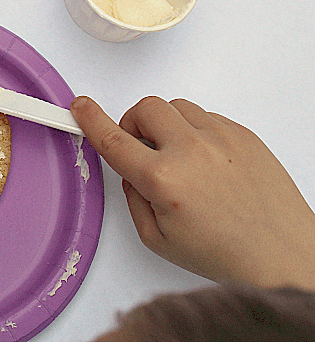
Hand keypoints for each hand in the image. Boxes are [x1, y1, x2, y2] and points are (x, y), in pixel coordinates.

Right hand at [71, 96, 314, 289]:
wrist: (281, 254)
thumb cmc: (226, 252)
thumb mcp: (158, 239)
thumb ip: (134, 198)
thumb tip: (131, 169)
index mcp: (164, 180)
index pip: (114, 139)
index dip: (91, 119)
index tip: (81, 106)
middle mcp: (192, 151)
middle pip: (146, 108)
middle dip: (134, 124)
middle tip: (142, 148)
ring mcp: (221, 137)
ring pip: (176, 107)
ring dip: (166, 126)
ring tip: (179, 157)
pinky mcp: (243, 134)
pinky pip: (206, 116)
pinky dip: (195, 131)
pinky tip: (205, 161)